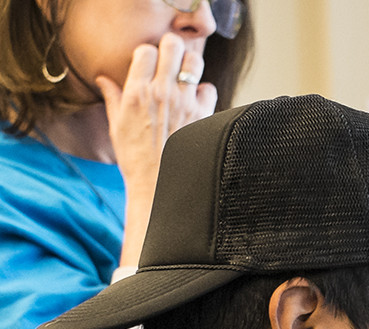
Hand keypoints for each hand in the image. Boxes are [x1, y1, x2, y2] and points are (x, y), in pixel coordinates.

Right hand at [97, 33, 218, 266]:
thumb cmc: (136, 160)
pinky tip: (197, 103)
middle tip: (171, 62)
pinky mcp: (203, 116)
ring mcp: (185, 103)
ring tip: (186, 78)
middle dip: (172, 50)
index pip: (145, 50)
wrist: (160, 186)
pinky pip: (209, 89)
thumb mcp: (117, 127)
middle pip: (173, 46)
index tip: (149, 64)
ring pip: (195, 62)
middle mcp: (162, 93)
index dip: (148, 54)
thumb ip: (113, 98)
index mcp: (137, 93)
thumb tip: (103, 79)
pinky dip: (204, 92)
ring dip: (191, 66)